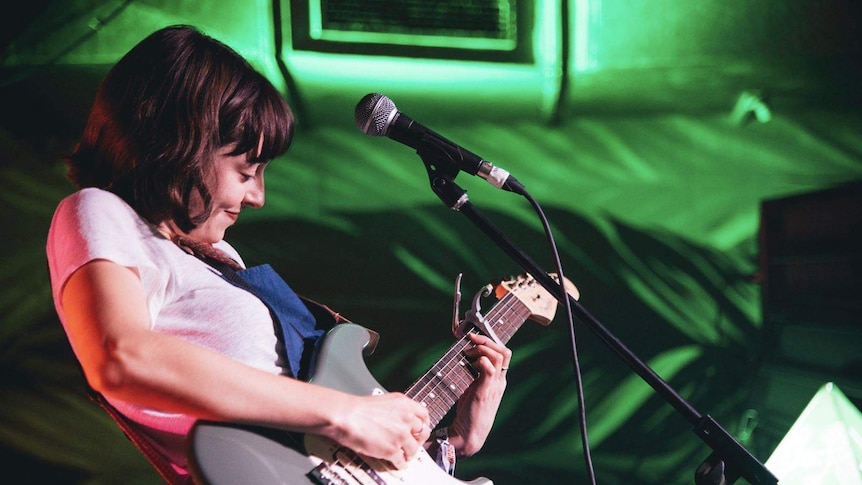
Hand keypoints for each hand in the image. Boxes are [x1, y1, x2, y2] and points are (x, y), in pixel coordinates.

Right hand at [331, 392, 430, 468]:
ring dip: (409, 454)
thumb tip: (401, 421)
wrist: (346, 416)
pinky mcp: (392, 450)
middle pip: (423, 433)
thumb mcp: (384, 401)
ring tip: (404, 455)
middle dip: (419, 440)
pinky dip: (400, 464)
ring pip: (413, 449)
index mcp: (404, 404)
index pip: (424, 415)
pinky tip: (397, 463)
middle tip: (414, 444)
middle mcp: (406, 418)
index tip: (420, 429)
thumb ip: (397, 411)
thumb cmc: (357, 409)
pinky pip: (401, 460)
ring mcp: (401, 435)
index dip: (423, 424)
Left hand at [448, 333, 511, 455]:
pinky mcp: (485, 390)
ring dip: (482, 349)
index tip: (474, 338)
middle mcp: (500, 381)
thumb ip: (474, 375)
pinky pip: (489, 368)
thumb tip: (464, 358)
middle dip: (487, 340)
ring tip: (467, 352)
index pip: (504, 354)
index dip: (491, 342)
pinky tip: (469, 363)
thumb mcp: (474, 389)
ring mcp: (495, 386)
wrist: (469, 434)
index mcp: (499, 380)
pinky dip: (480, 360)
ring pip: (498, 356)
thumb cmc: (469, 413)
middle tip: (471, 339)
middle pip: (504, 351)